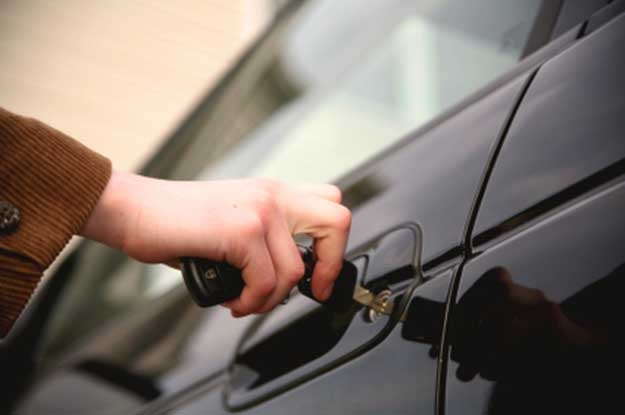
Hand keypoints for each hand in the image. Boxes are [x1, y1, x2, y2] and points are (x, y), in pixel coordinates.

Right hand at [80, 172, 350, 315]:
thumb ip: (263, 237)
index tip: (319, 276)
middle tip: (310, 291)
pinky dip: (251, 302)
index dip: (334, 245)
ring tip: (245, 301)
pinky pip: (266, 282)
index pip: (331, 203)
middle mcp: (272, 195)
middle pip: (337, 222)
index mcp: (272, 191)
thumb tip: (282, 276)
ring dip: (270, 299)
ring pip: (294, 270)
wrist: (133, 210)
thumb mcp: (231, 218)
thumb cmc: (175, 221)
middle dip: (329, 266)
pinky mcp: (241, 230)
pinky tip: (233, 300)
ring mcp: (259, 210)